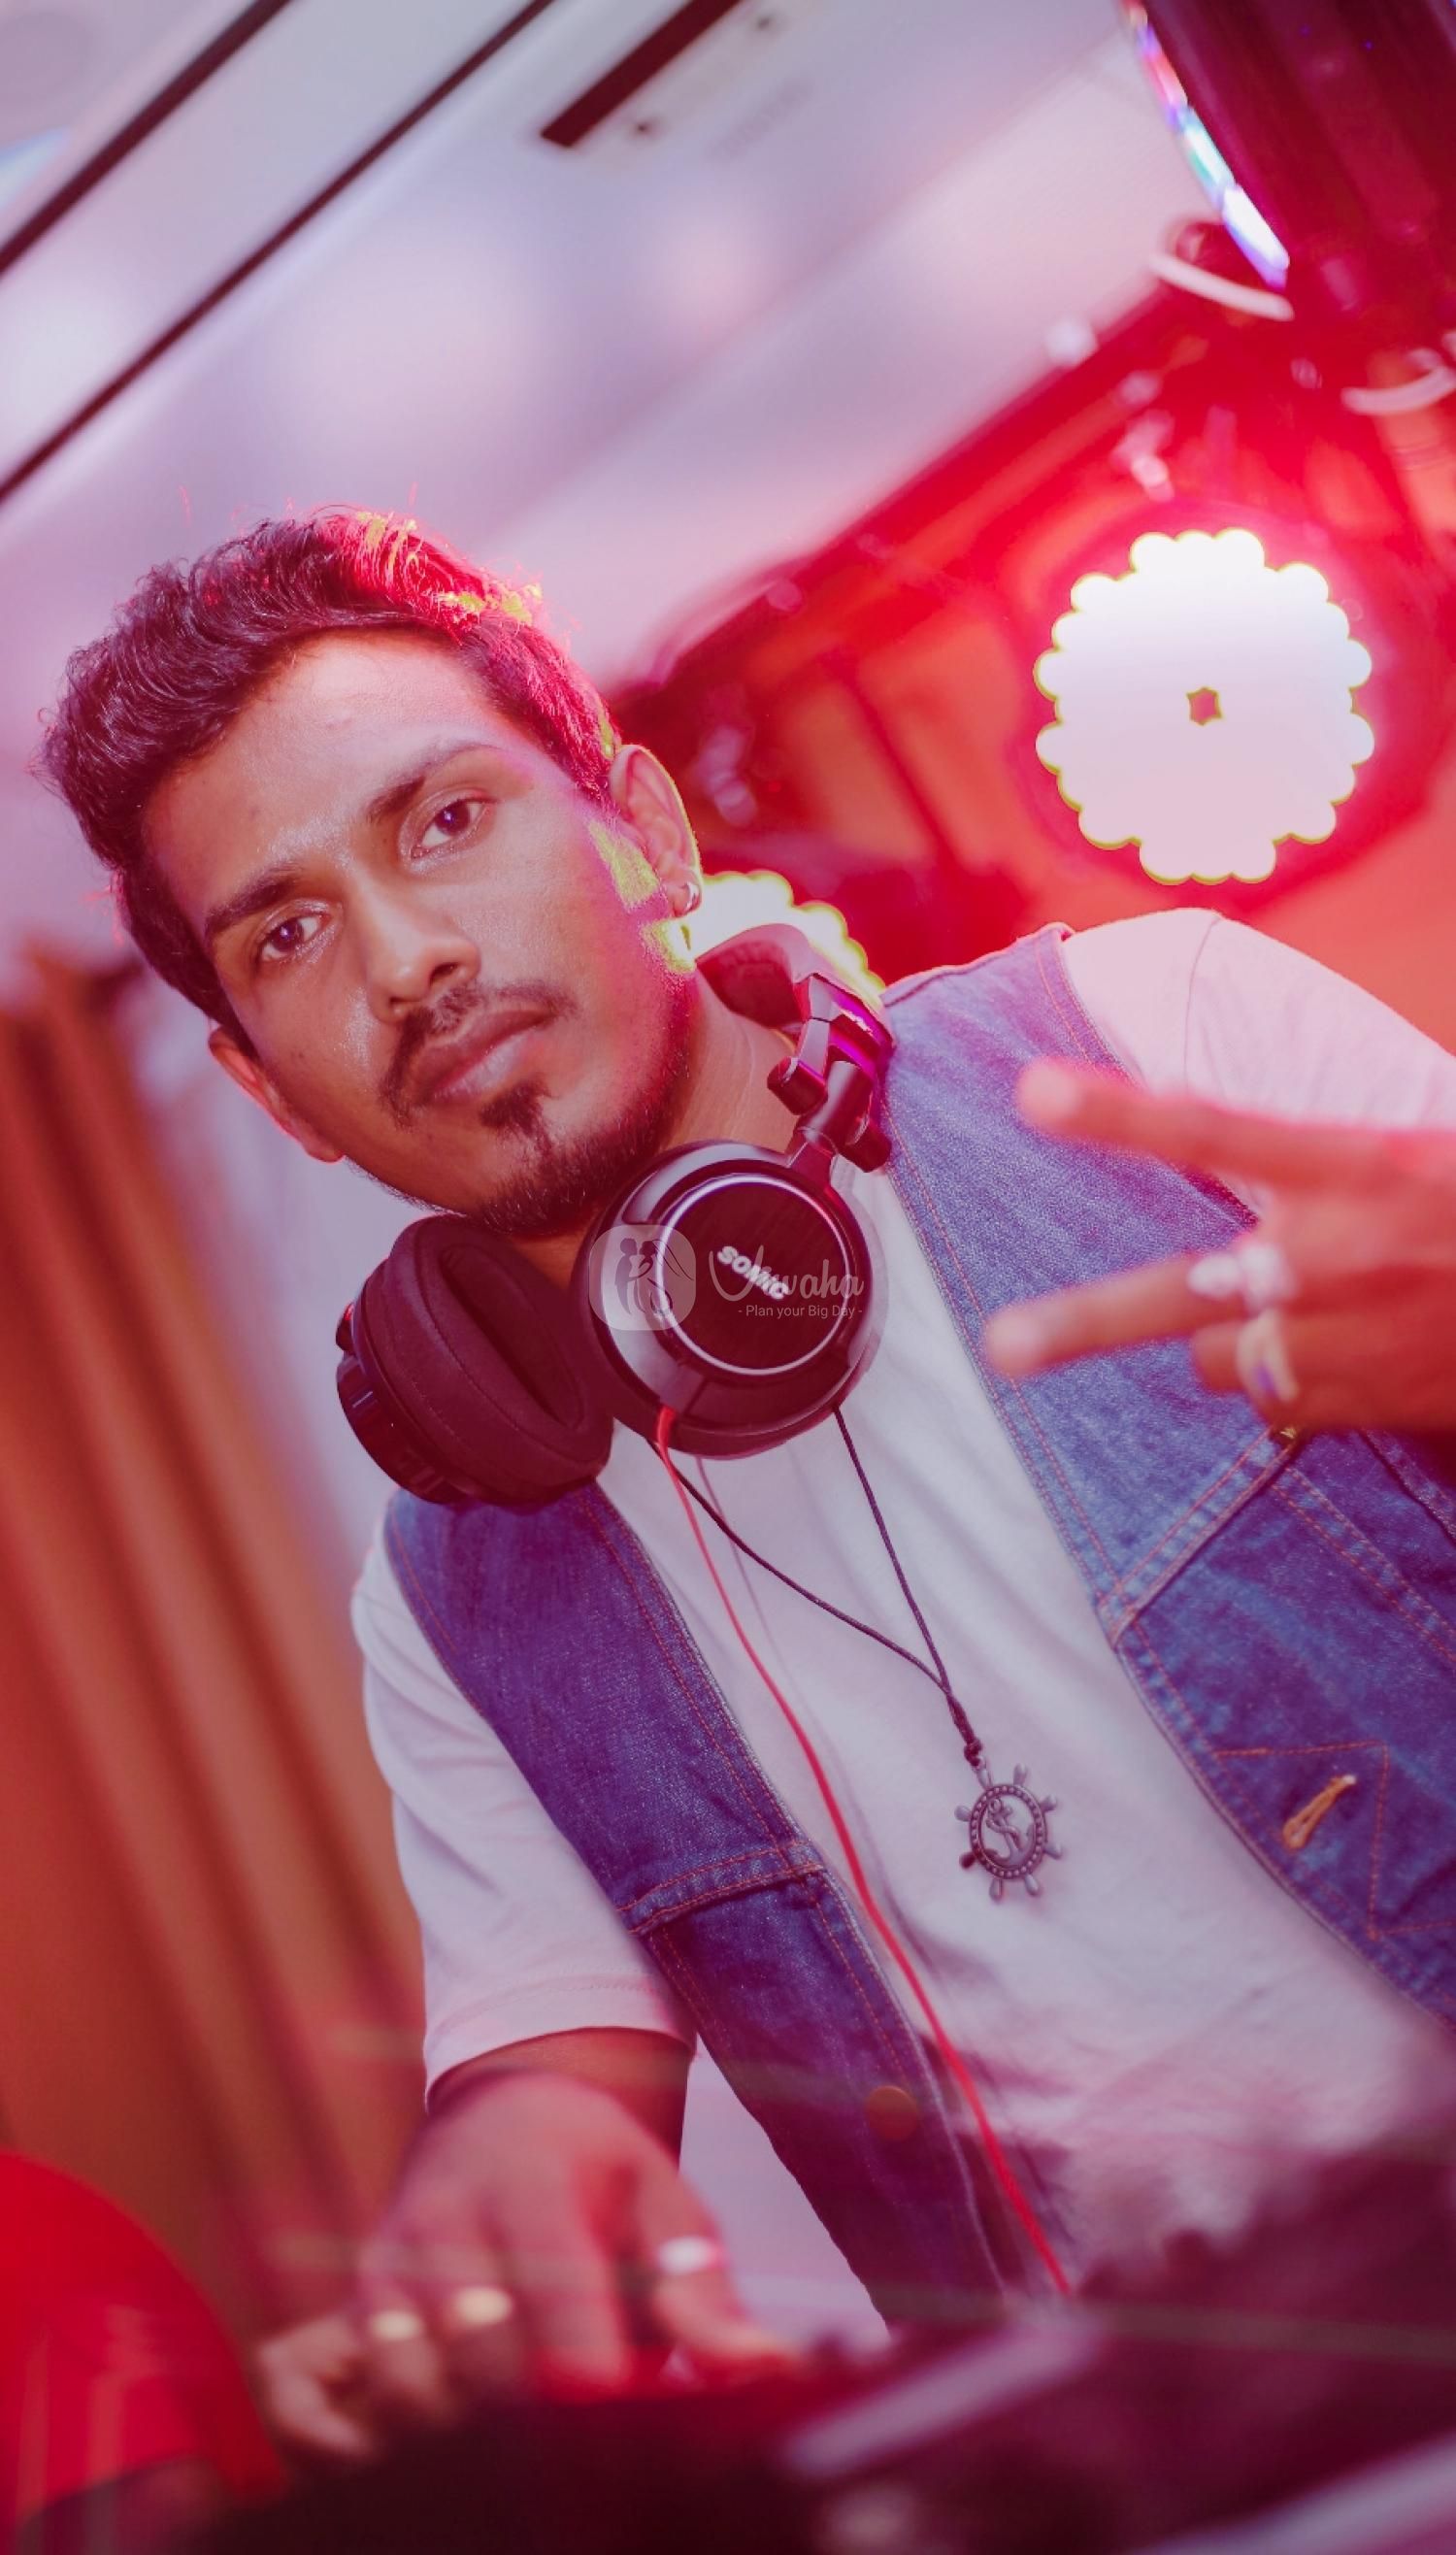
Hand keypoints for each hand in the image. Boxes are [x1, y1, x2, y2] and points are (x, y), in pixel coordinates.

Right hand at [257, 2072, 790, 2462]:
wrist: (498, 2115)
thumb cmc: (594, 2168)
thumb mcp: (661, 2199)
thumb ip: (701, 2290)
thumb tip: (765, 2368)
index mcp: (530, 2183)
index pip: (555, 2295)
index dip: (593, 2379)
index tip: (634, 2434)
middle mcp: (444, 2223)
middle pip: (484, 2360)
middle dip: (544, 2421)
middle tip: (599, 2458)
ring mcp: (391, 2268)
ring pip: (420, 2393)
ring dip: (482, 2438)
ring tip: (542, 2448)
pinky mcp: (363, 2310)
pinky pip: (379, 2403)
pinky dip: (425, 2439)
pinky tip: (481, 2443)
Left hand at [981, 1061, 1455, 1434]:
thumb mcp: (1409, 1154)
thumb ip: (1311, 1157)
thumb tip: (1212, 1143)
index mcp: (1353, 1167)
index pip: (1213, 1129)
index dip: (1117, 1112)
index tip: (1032, 1093)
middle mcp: (1332, 1260)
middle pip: (1177, 1295)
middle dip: (1084, 1323)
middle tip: (1004, 1347)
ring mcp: (1341, 1344)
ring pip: (1216, 1359)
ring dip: (1221, 1340)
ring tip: (1274, 1312)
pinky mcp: (1358, 1406)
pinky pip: (1272, 1402)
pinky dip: (1278, 1382)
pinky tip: (1330, 1353)